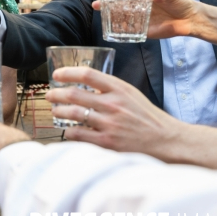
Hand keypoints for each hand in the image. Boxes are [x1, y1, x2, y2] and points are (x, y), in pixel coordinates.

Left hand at [47, 67, 178, 155]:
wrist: (166, 140)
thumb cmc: (147, 117)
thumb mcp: (131, 94)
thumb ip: (110, 89)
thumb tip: (84, 84)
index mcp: (119, 89)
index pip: (88, 74)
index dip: (68, 73)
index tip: (57, 74)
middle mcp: (113, 105)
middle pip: (75, 94)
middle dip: (57, 94)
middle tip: (50, 95)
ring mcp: (109, 124)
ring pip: (73, 115)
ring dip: (59, 112)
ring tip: (55, 111)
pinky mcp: (107, 142)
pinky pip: (78, 135)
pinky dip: (69, 132)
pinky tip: (67, 131)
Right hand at [92, 0, 199, 38]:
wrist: (189, 19)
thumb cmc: (179, 2)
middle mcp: (138, 4)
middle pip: (119, 2)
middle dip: (106, 3)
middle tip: (96, 4)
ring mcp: (139, 17)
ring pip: (121, 16)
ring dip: (111, 16)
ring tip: (101, 16)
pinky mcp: (143, 29)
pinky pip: (129, 30)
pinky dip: (121, 30)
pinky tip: (113, 30)